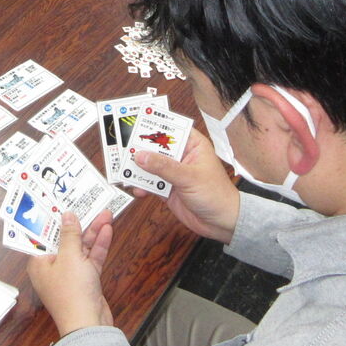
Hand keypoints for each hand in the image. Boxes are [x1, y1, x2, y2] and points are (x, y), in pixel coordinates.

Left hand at [27, 211, 114, 336]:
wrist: (88, 325)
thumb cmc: (72, 293)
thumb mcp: (70, 257)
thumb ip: (70, 235)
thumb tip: (67, 216)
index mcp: (39, 262)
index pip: (43, 235)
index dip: (52, 218)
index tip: (59, 202)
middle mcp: (52, 266)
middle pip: (65, 239)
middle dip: (79, 223)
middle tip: (89, 204)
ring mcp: (70, 273)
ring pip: (82, 247)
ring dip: (93, 231)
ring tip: (106, 213)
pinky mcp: (86, 279)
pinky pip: (92, 258)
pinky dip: (99, 245)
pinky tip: (107, 230)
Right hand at [133, 128, 240, 243]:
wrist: (221, 223)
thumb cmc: (216, 195)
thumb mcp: (189, 178)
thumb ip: (164, 167)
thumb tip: (141, 156)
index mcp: (193, 145)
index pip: (171, 129)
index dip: (155, 124)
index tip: (136, 122)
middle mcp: (181, 156)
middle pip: (156, 147)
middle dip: (141, 149)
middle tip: (124, 148)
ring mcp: (173, 173)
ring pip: (150, 165)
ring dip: (138, 169)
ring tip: (125, 169)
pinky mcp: (168, 188)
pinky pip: (150, 183)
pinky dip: (141, 185)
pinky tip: (137, 189)